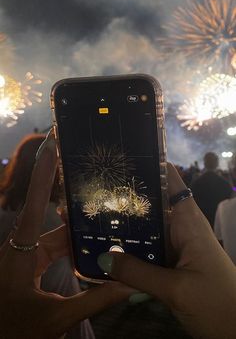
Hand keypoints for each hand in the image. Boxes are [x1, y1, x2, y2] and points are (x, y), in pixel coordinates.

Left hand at [0, 132, 133, 338]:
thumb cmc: (13, 332)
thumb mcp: (55, 318)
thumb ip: (95, 300)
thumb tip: (130, 284)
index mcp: (20, 250)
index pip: (35, 201)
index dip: (44, 170)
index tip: (53, 143)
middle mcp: (21, 245)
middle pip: (51, 215)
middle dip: (74, 199)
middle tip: (96, 179)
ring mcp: (25, 254)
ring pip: (56, 235)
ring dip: (78, 229)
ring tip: (105, 214)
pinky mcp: (28, 264)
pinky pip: (53, 248)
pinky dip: (72, 247)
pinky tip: (93, 246)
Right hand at [98, 163, 235, 338]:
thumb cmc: (218, 303)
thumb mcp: (176, 289)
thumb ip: (138, 274)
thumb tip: (103, 257)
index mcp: (188, 220)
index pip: (169, 180)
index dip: (148, 166)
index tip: (119, 160)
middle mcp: (180, 227)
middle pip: (151, 204)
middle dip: (124, 199)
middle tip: (90, 194)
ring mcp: (175, 245)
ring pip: (146, 229)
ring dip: (124, 227)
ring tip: (90, 219)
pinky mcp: (171, 262)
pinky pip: (147, 250)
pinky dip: (129, 249)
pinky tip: (105, 249)